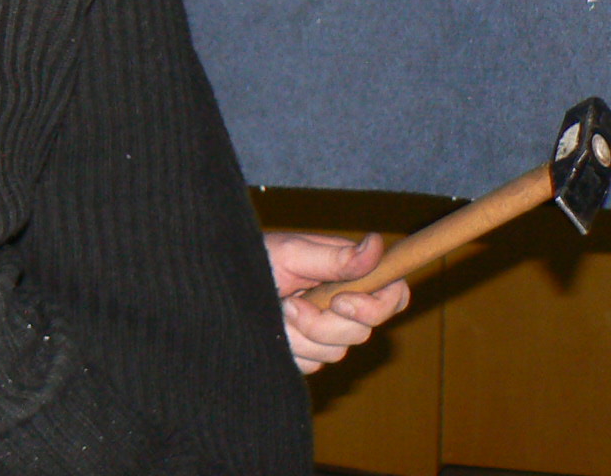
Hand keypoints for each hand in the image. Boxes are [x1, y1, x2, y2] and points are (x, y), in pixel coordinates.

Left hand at [266, 231, 410, 374]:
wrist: (217, 287)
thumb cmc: (252, 259)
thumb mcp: (291, 254)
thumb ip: (335, 258)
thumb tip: (377, 245)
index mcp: (347, 274)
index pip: (392, 296)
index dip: (378, 307)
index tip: (342, 302)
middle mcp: (342, 303)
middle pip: (363, 331)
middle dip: (323, 323)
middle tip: (290, 304)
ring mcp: (325, 331)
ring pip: (336, 352)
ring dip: (301, 335)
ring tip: (277, 312)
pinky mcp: (307, 352)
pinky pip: (313, 365)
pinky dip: (291, 350)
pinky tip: (274, 331)